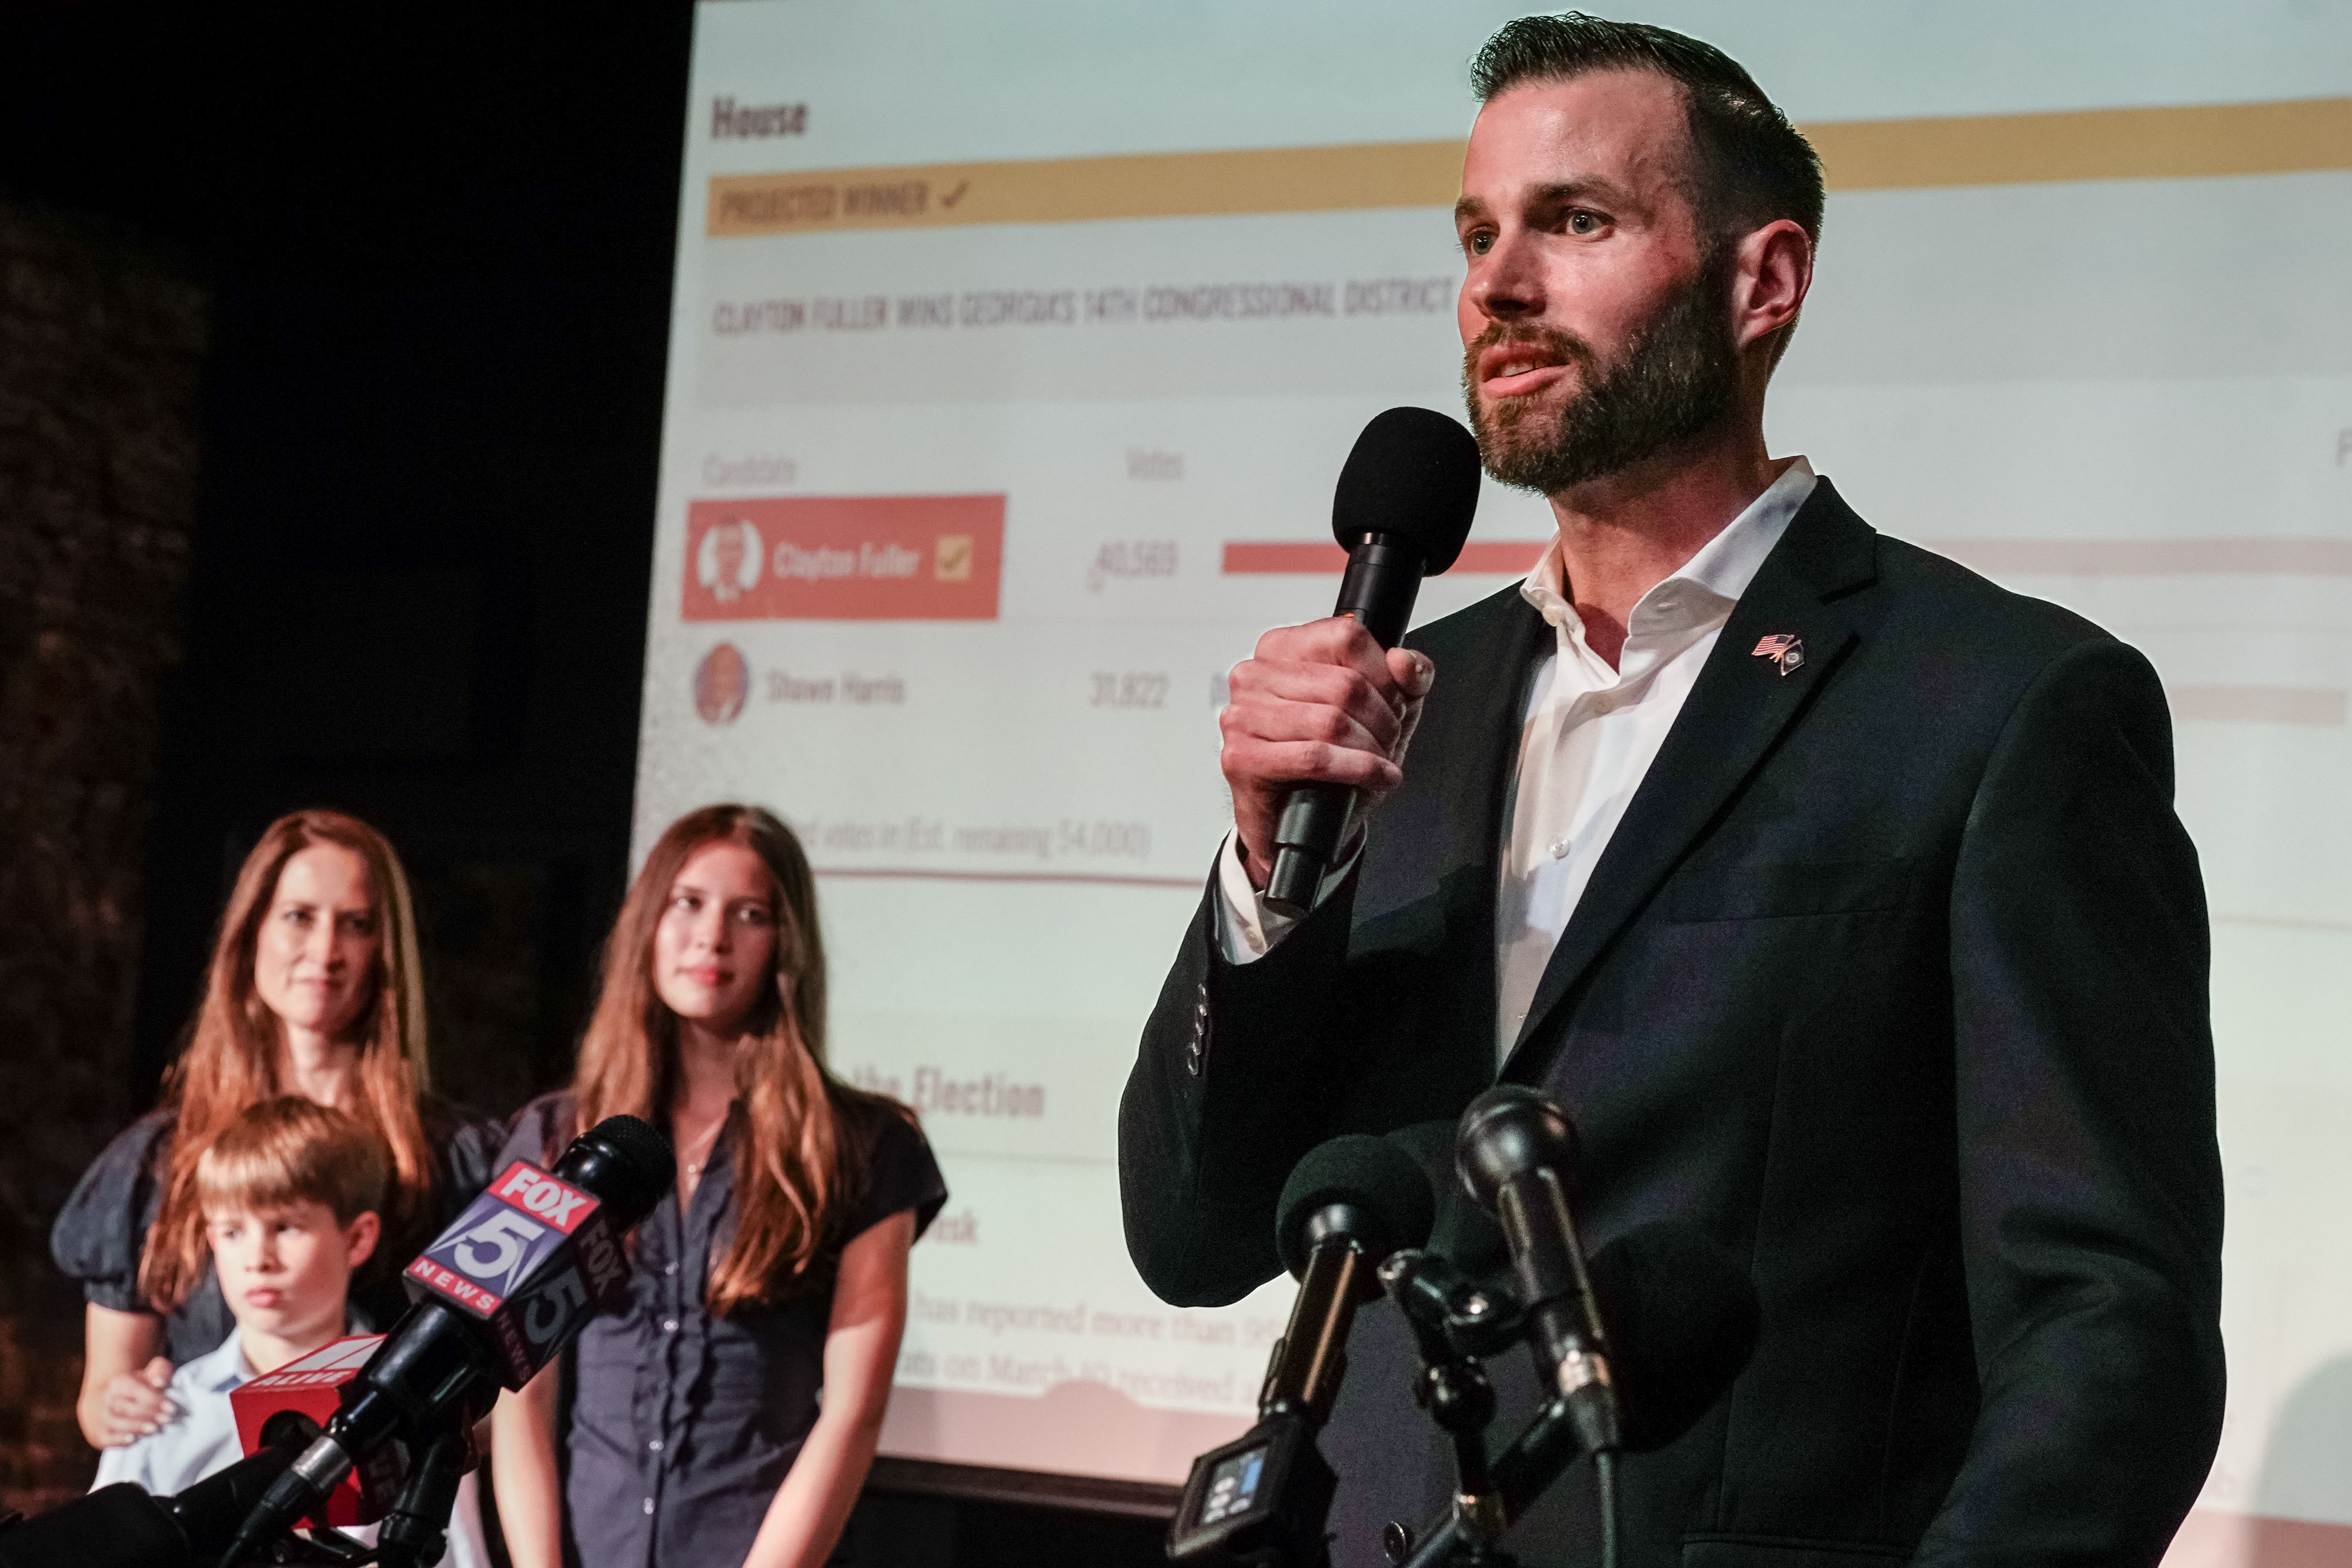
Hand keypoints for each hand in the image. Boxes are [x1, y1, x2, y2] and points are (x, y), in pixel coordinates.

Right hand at [98, 1358, 175, 1445]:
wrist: (123, 1401)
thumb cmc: (146, 1385)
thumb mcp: (154, 1372)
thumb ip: (160, 1371)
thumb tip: (160, 1382)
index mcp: (119, 1382)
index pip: (135, 1389)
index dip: (154, 1399)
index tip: (171, 1408)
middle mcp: (108, 1399)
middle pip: (124, 1407)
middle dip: (147, 1414)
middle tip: (166, 1419)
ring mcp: (103, 1417)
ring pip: (115, 1422)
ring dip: (135, 1427)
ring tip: (154, 1429)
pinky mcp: (102, 1433)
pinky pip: (105, 1438)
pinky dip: (117, 1440)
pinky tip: (132, 1440)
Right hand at [1220, 616, 1434, 889]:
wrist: (1292, 820)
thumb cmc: (1327, 763)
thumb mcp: (1378, 712)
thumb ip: (1404, 680)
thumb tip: (1405, 661)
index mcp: (1280, 649)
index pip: (1345, 637)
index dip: (1383, 674)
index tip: (1394, 702)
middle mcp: (1253, 675)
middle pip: (1344, 684)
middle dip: (1382, 719)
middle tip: (1389, 741)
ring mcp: (1241, 715)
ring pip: (1331, 722)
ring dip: (1371, 749)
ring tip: (1381, 762)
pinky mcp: (1241, 757)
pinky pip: (1315, 758)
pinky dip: (1357, 770)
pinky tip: (1375, 777)